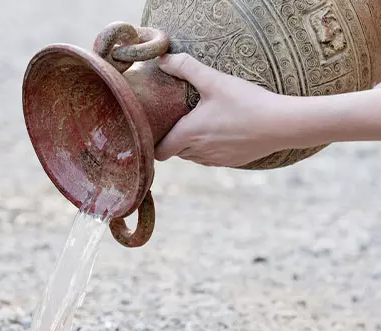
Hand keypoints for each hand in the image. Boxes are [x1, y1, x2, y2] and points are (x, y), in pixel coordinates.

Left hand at [154, 53, 295, 166]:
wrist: (282, 124)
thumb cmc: (247, 102)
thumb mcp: (215, 81)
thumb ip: (187, 68)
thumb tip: (162, 59)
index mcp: (189, 134)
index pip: (160, 152)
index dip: (156, 141)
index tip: (161, 127)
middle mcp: (199, 152)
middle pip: (175, 152)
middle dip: (174, 139)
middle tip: (179, 119)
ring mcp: (216, 159)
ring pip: (193, 156)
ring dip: (191, 144)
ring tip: (200, 123)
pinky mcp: (231, 162)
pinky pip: (211, 159)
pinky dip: (209, 148)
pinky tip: (220, 130)